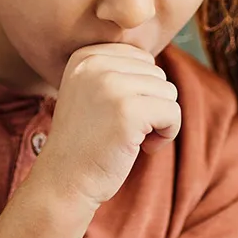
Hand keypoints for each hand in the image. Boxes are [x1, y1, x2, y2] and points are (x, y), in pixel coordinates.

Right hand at [30, 44, 181, 210]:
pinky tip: (145, 148)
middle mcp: (95, 65)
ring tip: (132, 139)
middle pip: (157, 75)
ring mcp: (111, 86)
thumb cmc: (85, 142)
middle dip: (152, 105)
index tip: (120, 114)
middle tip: (126, 130)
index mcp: (85, 57)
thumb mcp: (91, 93)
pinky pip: (173, 112)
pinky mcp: (129, 111)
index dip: (141, 91)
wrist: (64, 181)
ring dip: (160, 120)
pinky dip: (168, 133)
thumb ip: (116, 72)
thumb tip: (155, 64)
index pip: (142, 59)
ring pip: (169, 92)